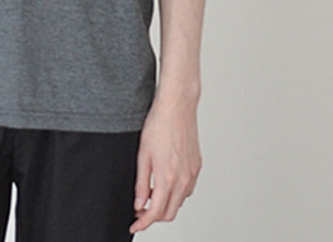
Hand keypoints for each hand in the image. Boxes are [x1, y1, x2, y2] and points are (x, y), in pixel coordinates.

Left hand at [130, 94, 201, 233]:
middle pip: (169, 213)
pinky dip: (176, 192)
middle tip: (140, 210)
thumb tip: (139, 204)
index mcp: (166, 177)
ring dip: (166, 204)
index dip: (143, 223)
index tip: (135, 226)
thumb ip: (141, 183)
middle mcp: (182, 179)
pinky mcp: (197, 166)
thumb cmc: (158, 125)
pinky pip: (187, 189)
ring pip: (179, 202)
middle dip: (154, 216)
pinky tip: (166, 182)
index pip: (155, 212)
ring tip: (151, 193)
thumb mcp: (142, 155)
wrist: (177, 107)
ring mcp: (192, 173)